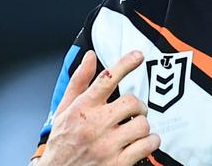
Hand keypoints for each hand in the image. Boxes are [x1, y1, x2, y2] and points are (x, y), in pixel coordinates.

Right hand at [38, 50, 159, 165]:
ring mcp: (106, 146)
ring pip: (142, 124)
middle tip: (134, 111)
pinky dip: (150, 142)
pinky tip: (142, 143)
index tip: (138, 56)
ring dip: (143, 125)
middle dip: (138, 106)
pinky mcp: (117, 164)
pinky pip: (146, 145)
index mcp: (82, 108)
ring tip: (134, 129)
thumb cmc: (62, 142)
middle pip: (132, 102)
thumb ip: (79, 81)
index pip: (106, 80)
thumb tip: (90, 57)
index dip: (125, 64)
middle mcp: (94, 125)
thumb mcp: (63, 110)